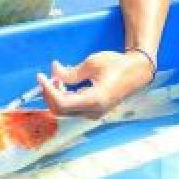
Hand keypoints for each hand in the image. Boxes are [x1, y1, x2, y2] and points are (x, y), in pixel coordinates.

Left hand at [38, 50, 154, 118]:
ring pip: (65, 111)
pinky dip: (63, 98)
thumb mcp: (93, 63)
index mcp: (95, 100)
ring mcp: (93, 114)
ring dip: (55, 96)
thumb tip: (53, 71)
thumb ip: (70, 72)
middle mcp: (93, 112)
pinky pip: (72, 109)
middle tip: (46, 77)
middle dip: (49, 94)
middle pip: (60, 110)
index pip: (62, 103)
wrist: (137, 73)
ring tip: (56, 79)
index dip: (48, 91)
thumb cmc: (118, 65)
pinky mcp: (93, 112)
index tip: (41, 77)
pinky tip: (63, 85)